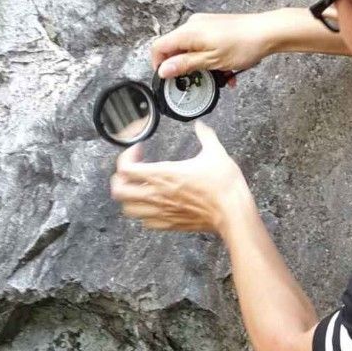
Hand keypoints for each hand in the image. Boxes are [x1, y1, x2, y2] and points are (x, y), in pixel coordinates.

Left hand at [109, 123, 249, 235]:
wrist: (232, 213)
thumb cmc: (224, 186)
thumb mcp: (215, 153)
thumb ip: (205, 136)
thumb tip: (201, 126)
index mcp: (164, 174)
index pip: (126, 168)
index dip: (126, 156)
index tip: (138, 150)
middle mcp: (157, 195)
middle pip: (119, 191)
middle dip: (119, 179)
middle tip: (131, 171)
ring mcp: (162, 212)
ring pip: (128, 209)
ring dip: (129, 198)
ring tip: (138, 189)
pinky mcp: (170, 224)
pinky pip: (146, 223)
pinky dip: (144, 213)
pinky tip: (154, 205)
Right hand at [150, 11, 278, 79]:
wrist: (267, 31)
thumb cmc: (243, 45)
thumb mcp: (211, 61)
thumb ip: (185, 65)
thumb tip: (163, 70)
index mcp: (188, 32)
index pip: (159, 47)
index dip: (158, 64)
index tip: (168, 79)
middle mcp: (192, 25)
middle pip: (175, 49)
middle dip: (186, 67)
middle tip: (199, 81)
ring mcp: (204, 24)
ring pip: (192, 49)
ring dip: (202, 65)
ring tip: (221, 76)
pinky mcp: (214, 27)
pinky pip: (204, 45)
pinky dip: (211, 58)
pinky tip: (227, 69)